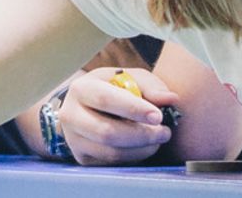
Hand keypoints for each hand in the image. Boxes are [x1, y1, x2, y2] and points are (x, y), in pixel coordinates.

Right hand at [59, 68, 175, 165]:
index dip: (133, 109)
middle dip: (142, 135)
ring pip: (111, 152)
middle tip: (164, 132)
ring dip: (141, 149)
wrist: (88, 106)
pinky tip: (143, 147)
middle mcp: (71, 115)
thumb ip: (150, 86)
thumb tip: (170, 99)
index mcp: (81, 89)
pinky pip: (112, 163)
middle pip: (107, 132)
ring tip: (157, 140)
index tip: (158, 116)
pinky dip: (133, 157)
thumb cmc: (113, 88)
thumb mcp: (129, 78)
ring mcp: (74, 139)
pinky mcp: (82, 157)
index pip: (105, 100)